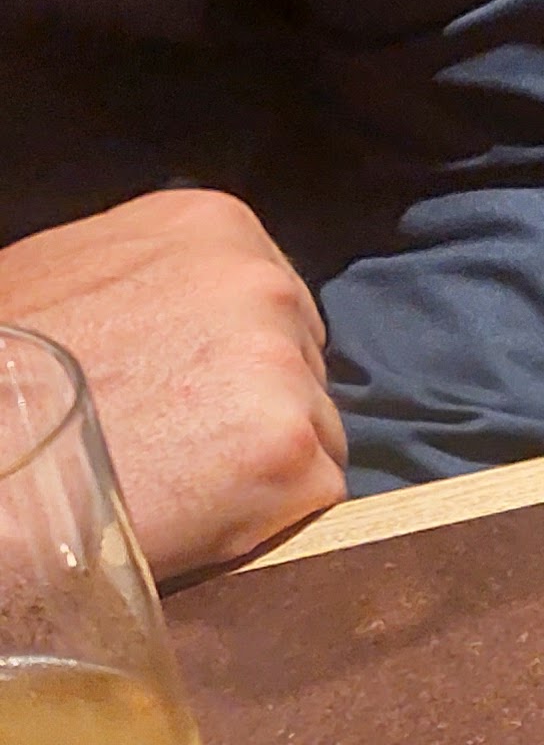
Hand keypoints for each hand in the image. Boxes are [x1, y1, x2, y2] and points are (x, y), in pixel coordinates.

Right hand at [0, 194, 346, 577]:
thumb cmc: (6, 365)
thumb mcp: (76, 269)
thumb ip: (156, 279)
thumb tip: (179, 310)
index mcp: (217, 227)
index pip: (274, 301)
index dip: (233, 357)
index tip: (191, 389)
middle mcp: (264, 286)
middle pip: (302, 364)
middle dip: (255, 406)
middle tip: (179, 440)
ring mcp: (283, 369)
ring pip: (313, 431)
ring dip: (262, 463)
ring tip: (176, 478)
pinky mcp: (289, 454)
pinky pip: (312, 496)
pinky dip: (266, 517)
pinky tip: (196, 514)